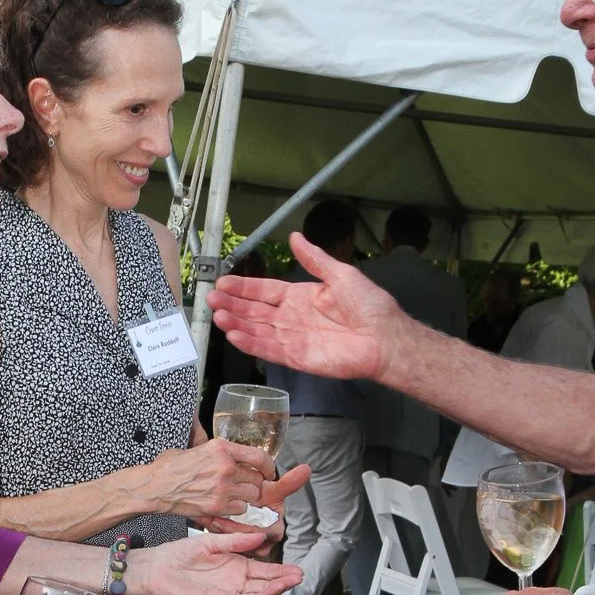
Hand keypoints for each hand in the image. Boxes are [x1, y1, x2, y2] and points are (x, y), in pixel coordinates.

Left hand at [132, 532, 303, 594]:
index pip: (264, 571)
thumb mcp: (210, 541)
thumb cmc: (177, 554)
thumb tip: (259, 536)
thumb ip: (235, 541)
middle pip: (264, 586)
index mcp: (236, 565)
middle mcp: (234, 581)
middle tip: (297, 577)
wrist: (155, 567)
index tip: (295, 570)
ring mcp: (225, 594)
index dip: (280, 572)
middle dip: (282, 583)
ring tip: (284, 584)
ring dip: (270, 593)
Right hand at [145, 439, 273, 529]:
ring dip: (245, 497)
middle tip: (244, 487)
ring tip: (232, 496)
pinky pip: (240, 509)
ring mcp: (222, 488)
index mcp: (221, 448)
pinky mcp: (217, 506)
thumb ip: (216, 450)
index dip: (269, 466)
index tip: (269, 472)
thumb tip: (227, 450)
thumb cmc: (169, 468)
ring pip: (251, 496)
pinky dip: (234, 509)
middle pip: (257, 479)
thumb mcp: (195, 447)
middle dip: (254, 484)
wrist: (155, 487)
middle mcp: (225, 467)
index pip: (259, 456)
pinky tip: (223, 504)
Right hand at [207, 232, 407, 381]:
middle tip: (211, 299)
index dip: (244, 288)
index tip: (223, 283)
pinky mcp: (297, 358)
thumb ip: (314, 258)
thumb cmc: (369, 305)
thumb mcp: (340, 273)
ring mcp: (293, 339)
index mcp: (301, 297)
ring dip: (236, 324)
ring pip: (257, 331)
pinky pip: (269, 350)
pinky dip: (251, 343)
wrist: (384, 337)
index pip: (264, 291)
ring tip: (217, 316)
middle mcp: (292, 318)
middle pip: (255, 311)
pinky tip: (234, 335)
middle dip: (233, 305)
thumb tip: (294, 237)